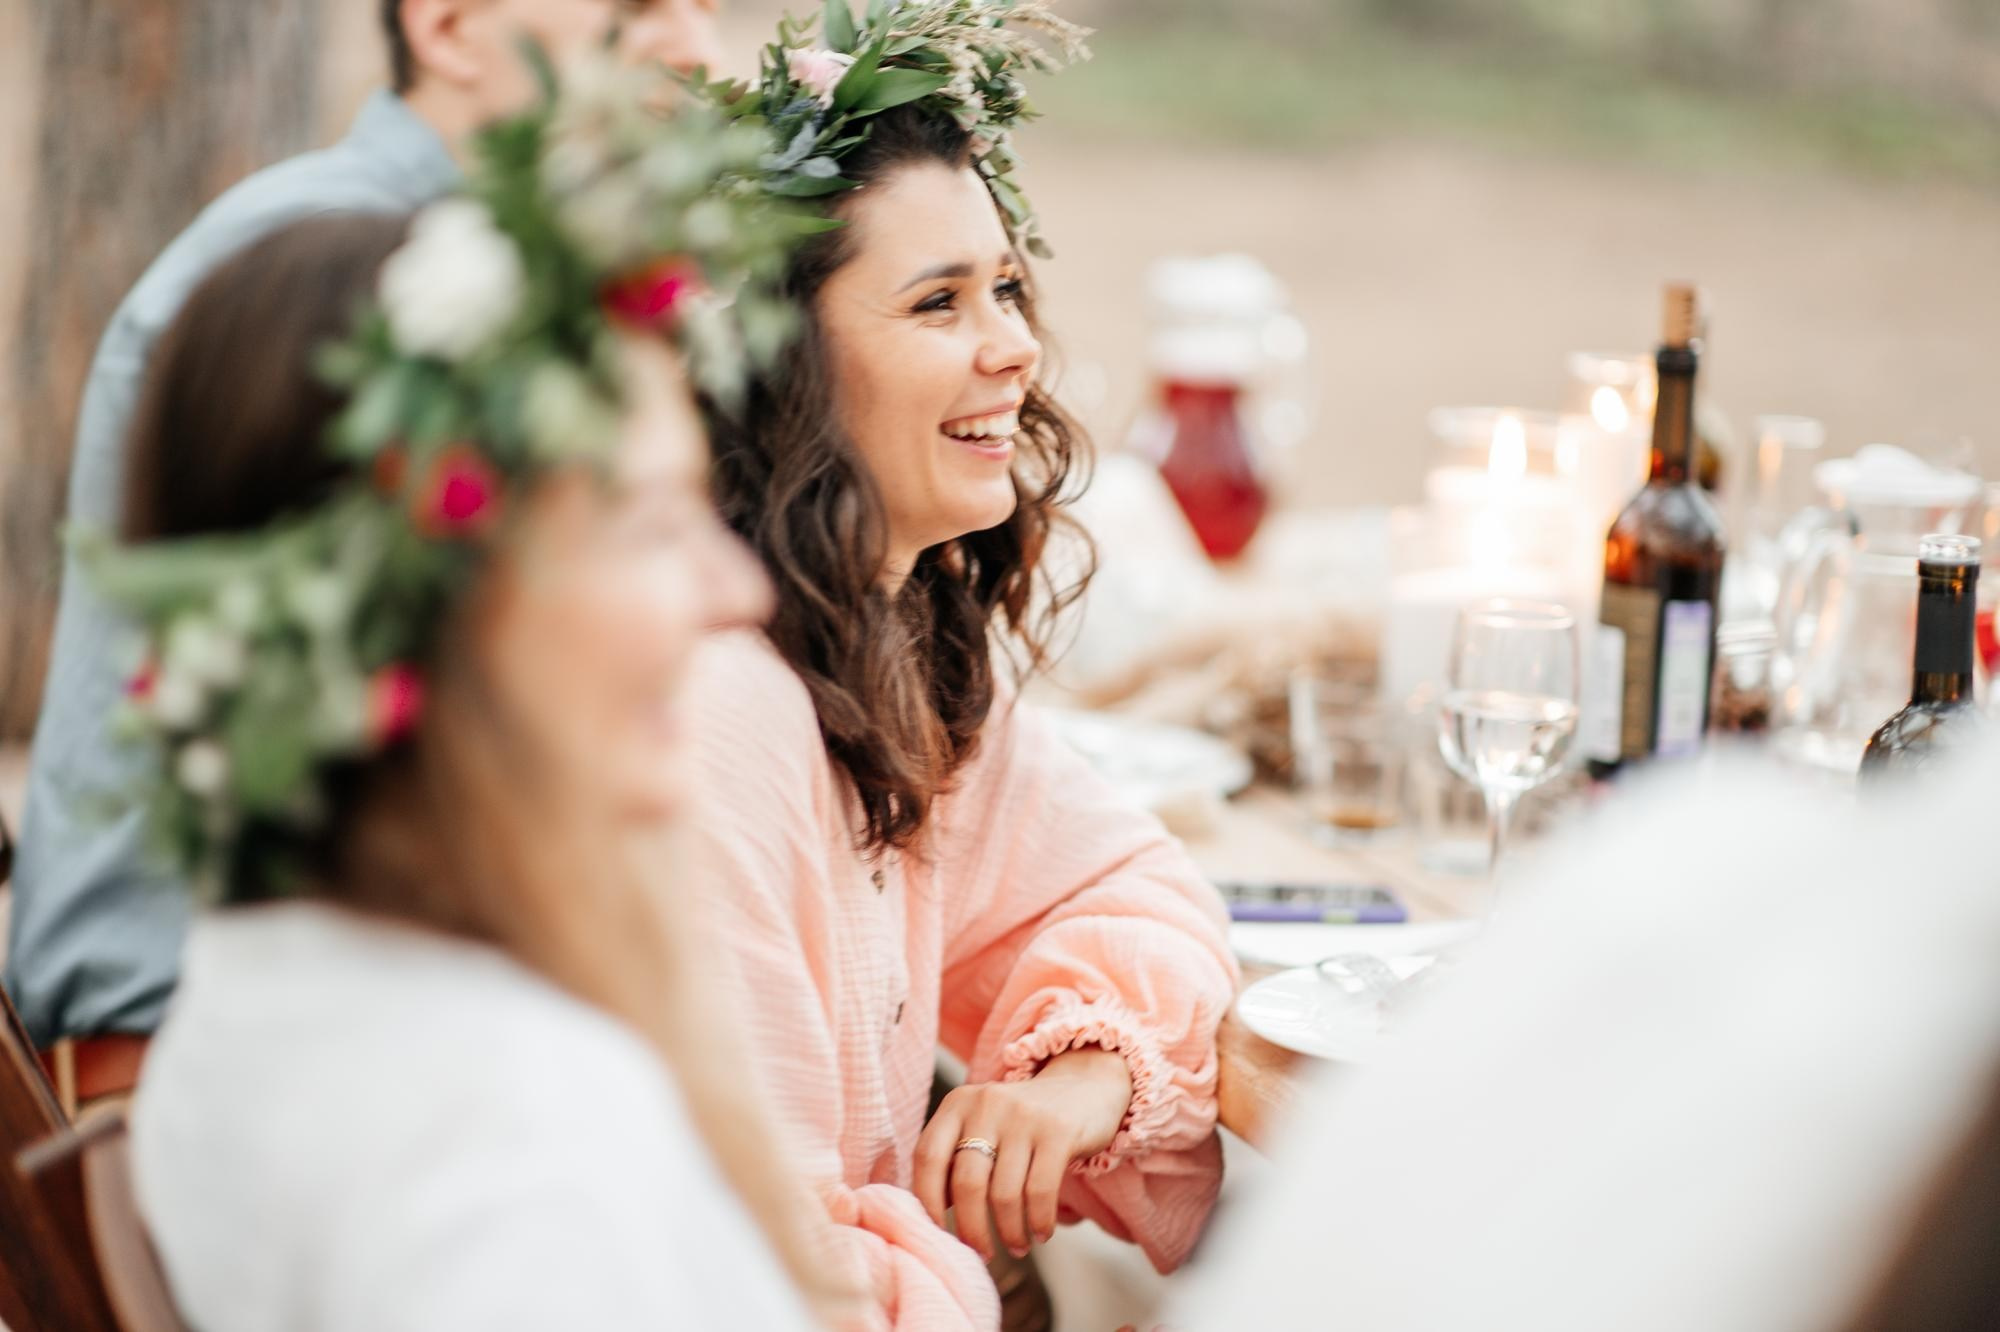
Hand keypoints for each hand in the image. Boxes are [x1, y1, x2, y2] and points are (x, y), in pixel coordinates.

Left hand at [914, 1048, 1132, 1260]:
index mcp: (958, 1103)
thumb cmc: (1021, 1124)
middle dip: (972, 1229)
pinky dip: (1039, 1221)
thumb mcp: (983, 1128)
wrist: (1083, 1088)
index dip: (927, 1201)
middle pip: (967, 1182)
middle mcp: (987, 1104)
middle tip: (982, 1253)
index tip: (939, 1234)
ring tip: (1017, 1247)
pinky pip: (1040, 1191)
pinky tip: (1042, 1233)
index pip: (927, 1156)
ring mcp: (1023, 1116)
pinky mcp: (1058, 1131)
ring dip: (1010, 1232)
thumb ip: (956, 1161)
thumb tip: (935, 1217)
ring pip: (1004, 1193)